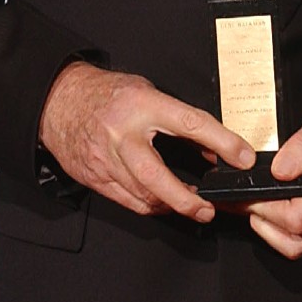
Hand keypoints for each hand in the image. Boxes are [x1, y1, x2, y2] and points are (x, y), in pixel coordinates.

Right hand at [39, 61, 253, 220]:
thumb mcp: (147, 93)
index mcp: (142, 105)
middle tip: (208, 209)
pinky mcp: (94, 177)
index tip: (242, 157)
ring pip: (143, 195)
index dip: (223, 143)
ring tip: (191, 205)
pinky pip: (127, 201)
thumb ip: (177, 119)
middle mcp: (122, 134)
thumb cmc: (108, 94)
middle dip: (186, 200)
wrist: (60, 101)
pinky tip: (162, 202)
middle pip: (158, 177)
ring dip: (171, 205)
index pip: (191, 124)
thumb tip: (212, 148)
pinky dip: (150, 205)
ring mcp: (105, 159)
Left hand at [246, 88, 301, 259]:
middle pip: (298, 242)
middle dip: (265, 229)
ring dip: (275, 231)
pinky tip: (276, 201)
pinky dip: (288, 224)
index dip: (265, 212)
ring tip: (256, 204)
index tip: (247, 196)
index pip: (296, 219)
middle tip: (245, 204)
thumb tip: (278, 170)